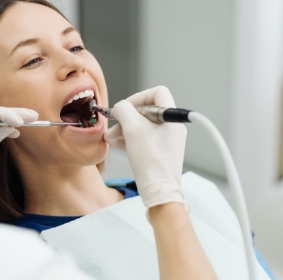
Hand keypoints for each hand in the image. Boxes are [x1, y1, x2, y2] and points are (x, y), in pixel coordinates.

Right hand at [104, 86, 187, 211]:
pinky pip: (143, 139)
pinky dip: (129, 139)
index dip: (139, 96)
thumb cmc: (150, 160)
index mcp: (170, 117)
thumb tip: (119, 108)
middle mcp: (171, 127)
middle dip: (127, 116)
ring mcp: (165, 141)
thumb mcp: (132, 128)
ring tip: (111, 137)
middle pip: (146, 111)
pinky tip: (116, 143)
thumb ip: (123, 110)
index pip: (157, 92)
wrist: (158, 190)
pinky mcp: (159, 152)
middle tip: (115, 124)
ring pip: (142, 126)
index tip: (126, 108)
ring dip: (124, 128)